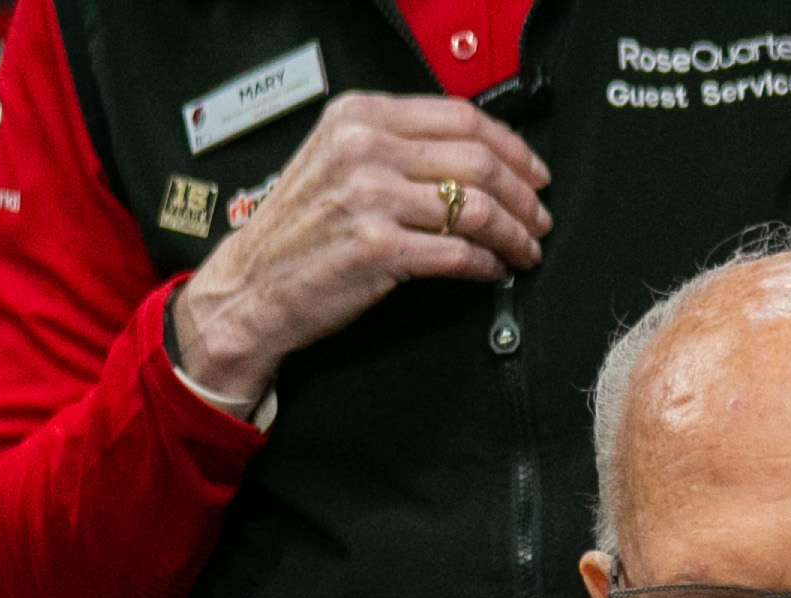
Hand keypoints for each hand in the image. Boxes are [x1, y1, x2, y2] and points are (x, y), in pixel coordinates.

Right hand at [166, 93, 550, 406]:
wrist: (251, 287)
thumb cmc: (297, 231)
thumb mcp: (337, 159)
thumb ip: (396, 144)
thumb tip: (472, 155)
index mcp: (359, 116)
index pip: (461, 117)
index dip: (512, 146)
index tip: (533, 170)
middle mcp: (364, 149)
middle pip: (478, 161)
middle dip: (524, 194)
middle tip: (538, 216)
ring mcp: (370, 198)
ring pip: (477, 208)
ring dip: (515, 233)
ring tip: (525, 248)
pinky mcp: (378, 249)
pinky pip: (458, 253)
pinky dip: (488, 264)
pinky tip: (493, 270)